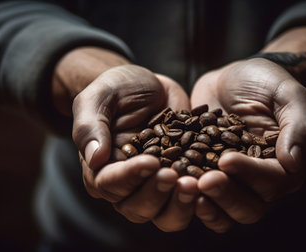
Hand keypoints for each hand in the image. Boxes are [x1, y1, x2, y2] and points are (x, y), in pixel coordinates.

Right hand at [52, 47, 198, 230]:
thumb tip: (94, 157)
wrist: (150, 87)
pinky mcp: (183, 181)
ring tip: (195, 184)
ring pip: (166, 215)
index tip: (151, 162)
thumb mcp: (99, 98)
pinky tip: (214, 183)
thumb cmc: (118, 90)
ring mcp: (157, 187)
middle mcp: (129, 186)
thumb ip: (90, 125)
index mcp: (102, 169)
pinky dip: (202, 199)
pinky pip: (192, 202)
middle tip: (174, 175)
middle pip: (138, 208)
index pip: (110, 184)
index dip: (130, 177)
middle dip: (157, 194)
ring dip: (180, 205)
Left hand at [190, 58, 305, 232]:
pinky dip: (186, 197)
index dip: (249, 175)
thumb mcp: (288, 94)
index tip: (225, 160)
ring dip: (206, 205)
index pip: (272, 182)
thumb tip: (293, 162)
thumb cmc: (267, 82)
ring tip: (185, 188)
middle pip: (248, 209)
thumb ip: (298, 125)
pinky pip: (199, 198)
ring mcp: (231, 183)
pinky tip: (170, 181)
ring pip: (224, 213)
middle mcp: (259, 182)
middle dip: (225, 197)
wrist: (234, 78)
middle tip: (202, 181)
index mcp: (284, 166)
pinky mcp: (206, 176)